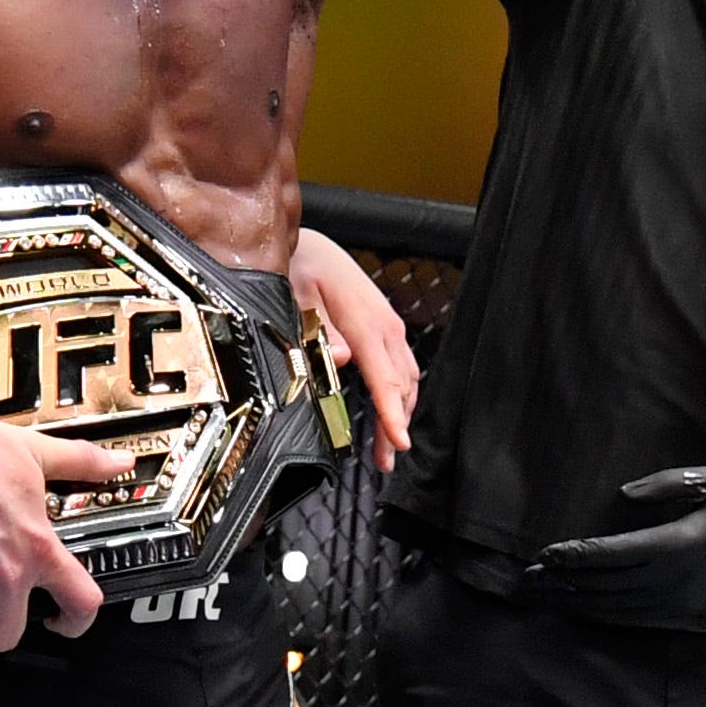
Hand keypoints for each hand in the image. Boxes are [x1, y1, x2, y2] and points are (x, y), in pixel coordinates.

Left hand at [288, 224, 416, 468]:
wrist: (313, 247)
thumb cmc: (303, 267)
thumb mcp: (297, 295)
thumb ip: (318, 330)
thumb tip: (339, 359)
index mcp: (367, 321)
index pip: (386, 377)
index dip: (392, 413)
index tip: (399, 442)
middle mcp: (386, 326)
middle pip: (402, 385)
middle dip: (397, 424)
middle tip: (386, 459)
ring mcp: (389, 327)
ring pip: (407, 378)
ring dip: (401, 413)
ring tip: (388, 448)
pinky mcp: (385, 329)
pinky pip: (401, 367)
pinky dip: (400, 394)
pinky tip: (390, 413)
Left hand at [527, 466, 705, 625]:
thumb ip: (664, 485)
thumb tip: (623, 496)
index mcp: (680, 544)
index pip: (616, 554)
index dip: (578, 556)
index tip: (546, 554)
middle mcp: (676, 578)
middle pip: (608, 585)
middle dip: (565, 583)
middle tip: (526, 581)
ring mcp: (681, 598)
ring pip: (618, 606)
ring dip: (578, 601)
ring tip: (544, 595)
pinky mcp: (686, 608)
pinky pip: (636, 615)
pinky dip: (604, 612)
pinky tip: (582, 605)